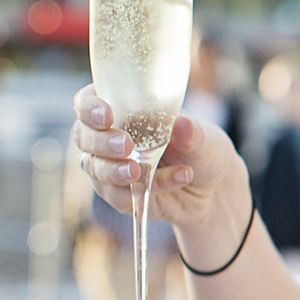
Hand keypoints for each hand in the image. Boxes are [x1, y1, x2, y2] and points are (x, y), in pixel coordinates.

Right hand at [71, 84, 249, 232]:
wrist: (215, 188)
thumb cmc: (201, 149)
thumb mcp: (203, 137)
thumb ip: (192, 132)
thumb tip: (181, 124)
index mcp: (120, 110)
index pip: (87, 102)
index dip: (89, 107)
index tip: (106, 115)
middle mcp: (107, 138)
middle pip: (83, 136)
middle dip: (101, 141)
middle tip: (125, 145)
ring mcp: (110, 168)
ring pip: (95, 168)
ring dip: (114, 170)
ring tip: (139, 170)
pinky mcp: (120, 196)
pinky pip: (120, 195)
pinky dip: (150, 187)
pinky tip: (180, 178)